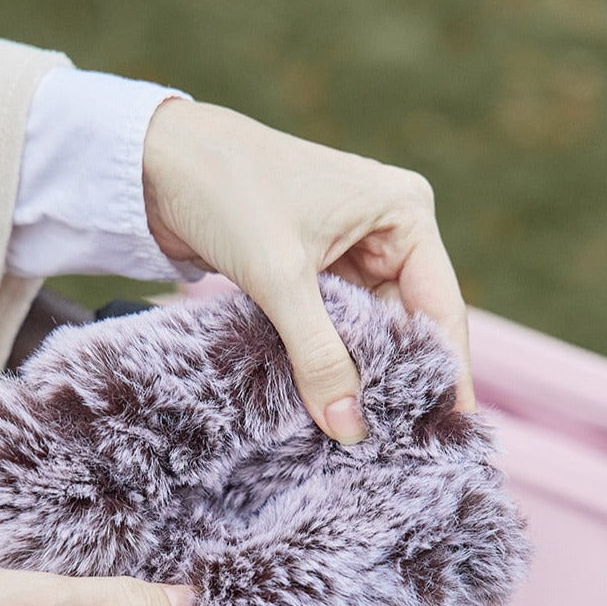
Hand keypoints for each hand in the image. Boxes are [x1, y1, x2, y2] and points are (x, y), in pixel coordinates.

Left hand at [143, 100, 473, 442]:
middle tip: (403, 442)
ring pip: (369, 330)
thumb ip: (319, 355)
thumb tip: (350, 427)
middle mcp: (385, 231)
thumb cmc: (227, 192)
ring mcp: (348, 252)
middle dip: (400, 378)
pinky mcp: (311, 271)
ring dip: (362, 375)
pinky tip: (331, 400)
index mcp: (403, 212)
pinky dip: (330, 360)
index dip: (446, 370)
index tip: (451, 428)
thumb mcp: (281, 278)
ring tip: (365, 432)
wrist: (154, 163)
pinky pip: (335, 327)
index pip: (439, 306)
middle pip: (407, 323)